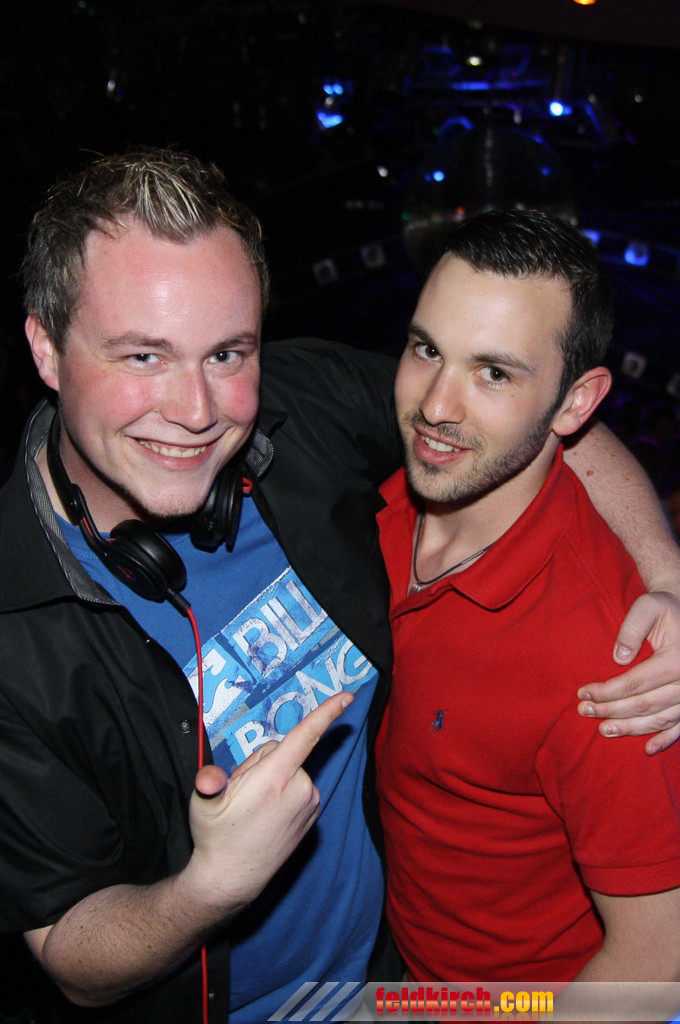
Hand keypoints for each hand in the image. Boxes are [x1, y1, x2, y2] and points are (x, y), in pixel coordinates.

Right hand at [188, 692, 352, 908]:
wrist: (232, 879)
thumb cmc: (216, 838)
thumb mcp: (204, 806)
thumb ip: (209, 783)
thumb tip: (208, 778)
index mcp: (276, 778)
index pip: (305, 736)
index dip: (327, 713)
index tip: (347, 697)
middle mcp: (300, 788)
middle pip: (281, 751)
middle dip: (260, 762)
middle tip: (241, 792)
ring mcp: (309, 803)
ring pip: (289, 769)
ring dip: (273, 779)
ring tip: (253, 807)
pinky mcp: (312, 815)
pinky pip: (297, 786)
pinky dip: (284, 793)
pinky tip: (267, 814)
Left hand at [577, 591, 679, 753]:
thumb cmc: (666, 609)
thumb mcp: (649, 607)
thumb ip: (632, 628)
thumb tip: (619, 658)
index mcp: (676, 660)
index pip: (635, 683)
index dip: (607, 692)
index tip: (583, 693)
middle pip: (644, 704)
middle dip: (611, 710)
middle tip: (584, 712)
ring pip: (660, 720)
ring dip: (631, 728)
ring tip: (603, 730)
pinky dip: (666, 740)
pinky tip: (647, 749)